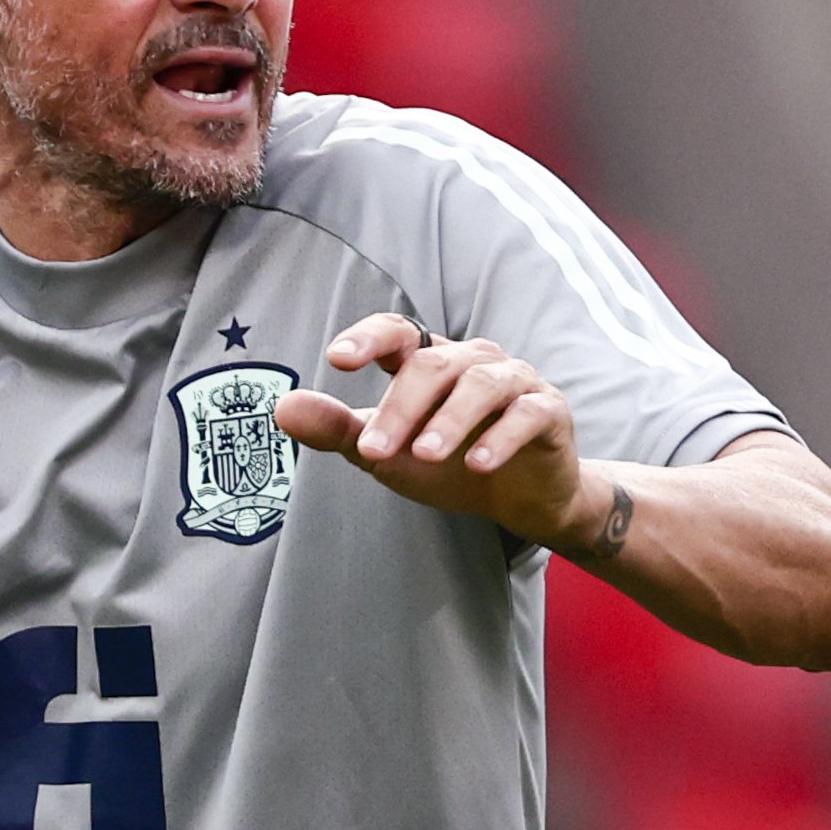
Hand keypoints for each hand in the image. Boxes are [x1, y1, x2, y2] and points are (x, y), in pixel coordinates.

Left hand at [275, 315, 589, 544]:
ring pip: (481, 385)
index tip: (339, 358)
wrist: (522, 498)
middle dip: (401, 408)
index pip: (397, 332)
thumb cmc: (450, 464)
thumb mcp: (387, 452)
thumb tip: (282, 408)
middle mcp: (473, 360)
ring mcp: (515, 382)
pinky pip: (526, 414)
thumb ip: (338, 430)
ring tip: (425, 456)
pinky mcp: (549, 411)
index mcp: (430, 361)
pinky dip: (502, 438)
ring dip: (449, 421)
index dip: (370, 337)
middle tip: (374, 452)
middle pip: (432, 365)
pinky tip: (479, 465)